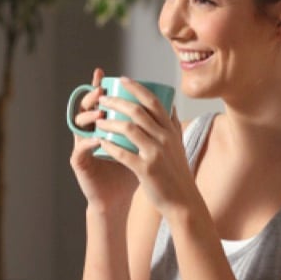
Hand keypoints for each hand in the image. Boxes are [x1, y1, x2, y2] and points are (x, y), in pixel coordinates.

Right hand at [69, 68, 137, 211]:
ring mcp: (82, 146)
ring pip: (78, 125)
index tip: (106, 74)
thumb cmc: (131, 172)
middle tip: (101, 90)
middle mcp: (89, 132)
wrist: (117, 199)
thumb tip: (170, 106)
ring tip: (101, 114)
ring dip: (89, 117)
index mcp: (103, 126)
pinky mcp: (79, 162)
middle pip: (86, 108)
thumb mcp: (142, 146)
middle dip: (93, 97)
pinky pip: (81, 148)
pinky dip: (90, 142)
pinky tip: (99, 138)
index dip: (99, 87)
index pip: (100, 102)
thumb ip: (150, 127)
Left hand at [92, 78, 196, 215]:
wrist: (183, 200)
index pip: (154, 101)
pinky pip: (123, 153)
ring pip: (128, 129)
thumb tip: (170, 104)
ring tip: (97, 120)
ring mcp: (156, 153)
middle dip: (116, 101)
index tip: (122, 79)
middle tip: (102, 98)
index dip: (137, 88)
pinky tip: (100, 141)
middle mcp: (165, 138)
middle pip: (138, 111)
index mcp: (171, 130)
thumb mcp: (179, 144)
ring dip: (109, 121)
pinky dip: (109, 145)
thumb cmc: (177, 172)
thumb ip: (173, 125)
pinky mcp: (146, 169)